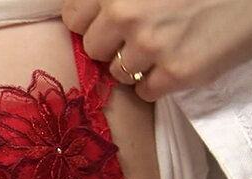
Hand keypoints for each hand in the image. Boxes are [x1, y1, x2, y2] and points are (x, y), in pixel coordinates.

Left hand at [62, 0, 251, 100]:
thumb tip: (93, 18)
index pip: (73, 17)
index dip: (90, 23)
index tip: (107, 25)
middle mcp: (126, 12)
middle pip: (92, 48)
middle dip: (112, 46)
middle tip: (141, 37)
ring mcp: (151, 43)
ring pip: (117, 73)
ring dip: (135, 67)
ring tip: (164, 49)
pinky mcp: (178, 71)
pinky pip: (144, 93)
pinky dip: (156, 86)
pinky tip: (177, 65)